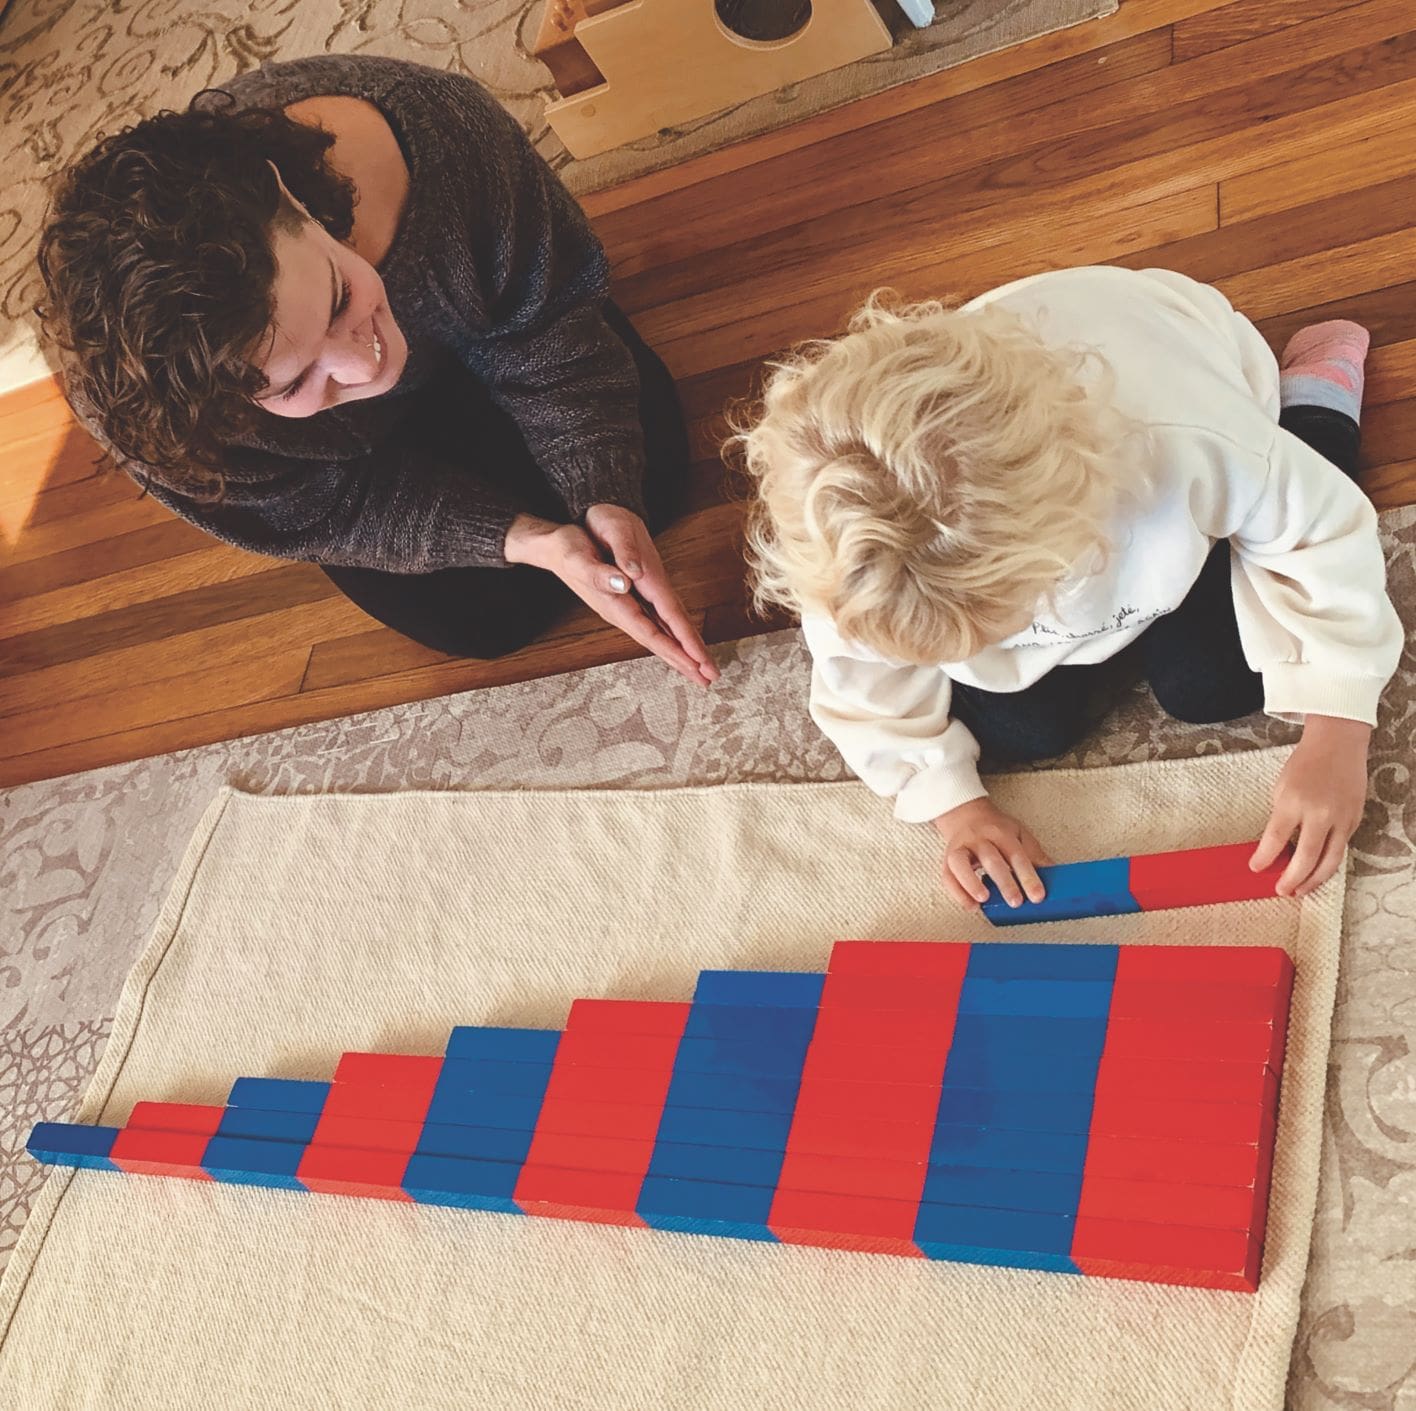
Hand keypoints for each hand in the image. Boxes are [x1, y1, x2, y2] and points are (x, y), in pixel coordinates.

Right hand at [504, 513, 715, 686]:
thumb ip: (598, 570)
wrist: (552, 545)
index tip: (697, 665)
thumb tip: (623, 581)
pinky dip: (672, 634)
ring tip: (702, 668)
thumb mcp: (577, 553)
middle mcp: (622, 610)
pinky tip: (682, 642)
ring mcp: (626, 606)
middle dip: (685, 660)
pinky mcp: (628, 597)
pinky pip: (656, 621)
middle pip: (659, 640)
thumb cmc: (565, 547)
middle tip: (710, 679)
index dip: (676, 649)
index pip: (652, 631)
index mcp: (615, 602)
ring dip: (681, 651)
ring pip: (660, 632)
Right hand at [932, 797, 1052, 910]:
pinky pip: (947, 876)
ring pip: (961, 864)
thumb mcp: (1019, 834)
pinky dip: (957, 893)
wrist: (966, 815)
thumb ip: (1034, 854)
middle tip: (1016, 902)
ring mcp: (960, 848)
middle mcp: (979, 839)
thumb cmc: (995, 828)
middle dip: (1004, 882)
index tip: (1038, 895)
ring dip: (972, 883)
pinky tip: (971, 905)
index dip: (1028, 876)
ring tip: (984, 899)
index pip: (1016, 855)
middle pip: (990, 859)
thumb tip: (1054, 874)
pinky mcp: (947, 860)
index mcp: (1000, 833)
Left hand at [1251, 714, 1370, 896]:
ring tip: (1299, 891)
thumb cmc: (1304, 764)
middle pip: (1307, 857)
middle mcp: (1320, 813)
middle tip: (1281, 891)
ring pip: (1330, 860)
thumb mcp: (1281, 788)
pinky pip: (1341, 849)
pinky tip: (1316, 872)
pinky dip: (1328, 864)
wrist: (1338, 745)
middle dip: (1292, 878)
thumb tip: (1276, 848)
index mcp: (1294, 802)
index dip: (1265, 858)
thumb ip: (1281, 818)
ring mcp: (1341, 818)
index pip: (1277, 839)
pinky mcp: (1355, 821)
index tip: (1256, 869)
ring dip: (1314, 880)